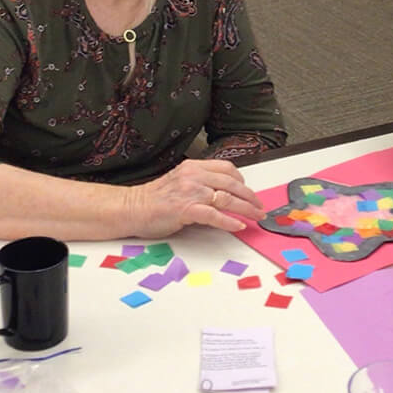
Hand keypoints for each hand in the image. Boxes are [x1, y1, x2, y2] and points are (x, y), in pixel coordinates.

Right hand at [128, 159, 266, 236]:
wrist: (132, 208)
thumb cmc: (155, 199)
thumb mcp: (180, 182)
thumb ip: (200, 184)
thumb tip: (224, 196)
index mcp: (193, 167)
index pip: (226, 169)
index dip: (242, 181)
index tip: (249, 192)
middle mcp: (193, 176)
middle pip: (232, 184)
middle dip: (250, 197)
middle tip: (260, 207)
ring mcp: (190, 192)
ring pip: (227, 198)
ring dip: (246, 209)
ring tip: (256, 217)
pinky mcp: (186, 209)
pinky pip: (214, 215)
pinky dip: (229, 221)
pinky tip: (238, 225)